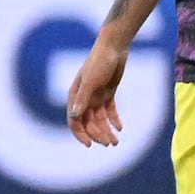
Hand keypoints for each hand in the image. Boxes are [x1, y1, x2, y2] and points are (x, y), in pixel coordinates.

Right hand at [62, 29, 133, 145]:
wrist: (114, 48)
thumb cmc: (99, 63)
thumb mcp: (90, 82)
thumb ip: (82, 99)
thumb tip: (74, 116)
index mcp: (75, 96)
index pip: (74, 121)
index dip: (81, 134)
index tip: (90, 145)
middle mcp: (84, 99)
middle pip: (89, 123)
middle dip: (97, 134)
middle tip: (109, 143)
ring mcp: (96, 96)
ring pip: (100, 119)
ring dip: (106, 131)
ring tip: (116, 142)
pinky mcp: (108, 93)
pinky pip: (110, 111)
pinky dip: (114, 120)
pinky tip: (120, 128)